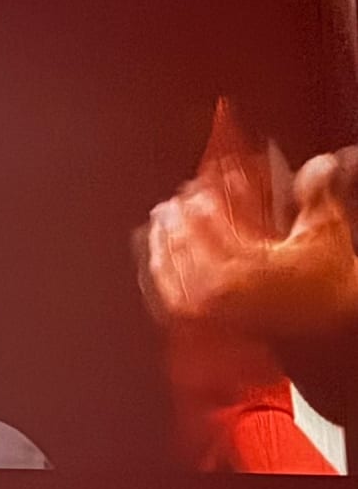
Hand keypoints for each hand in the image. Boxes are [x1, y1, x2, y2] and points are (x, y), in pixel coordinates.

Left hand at [146, 150, 357, 335]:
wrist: (333, 325)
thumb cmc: (327, 279)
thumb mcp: (325, 231)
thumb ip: (315, 194)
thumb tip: (319, 163)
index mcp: (256, 265)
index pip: (212, 225)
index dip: (202, 200)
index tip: (198, 186)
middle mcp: (232, 290)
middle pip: (187, 245)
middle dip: (178, 217)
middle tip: (176, 198)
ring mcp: (219, 310)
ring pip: (174, 271)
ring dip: (162, 240)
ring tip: (160, 218)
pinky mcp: (215, 323)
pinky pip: (174, 301)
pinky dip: (160, 276)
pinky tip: (156, 257)